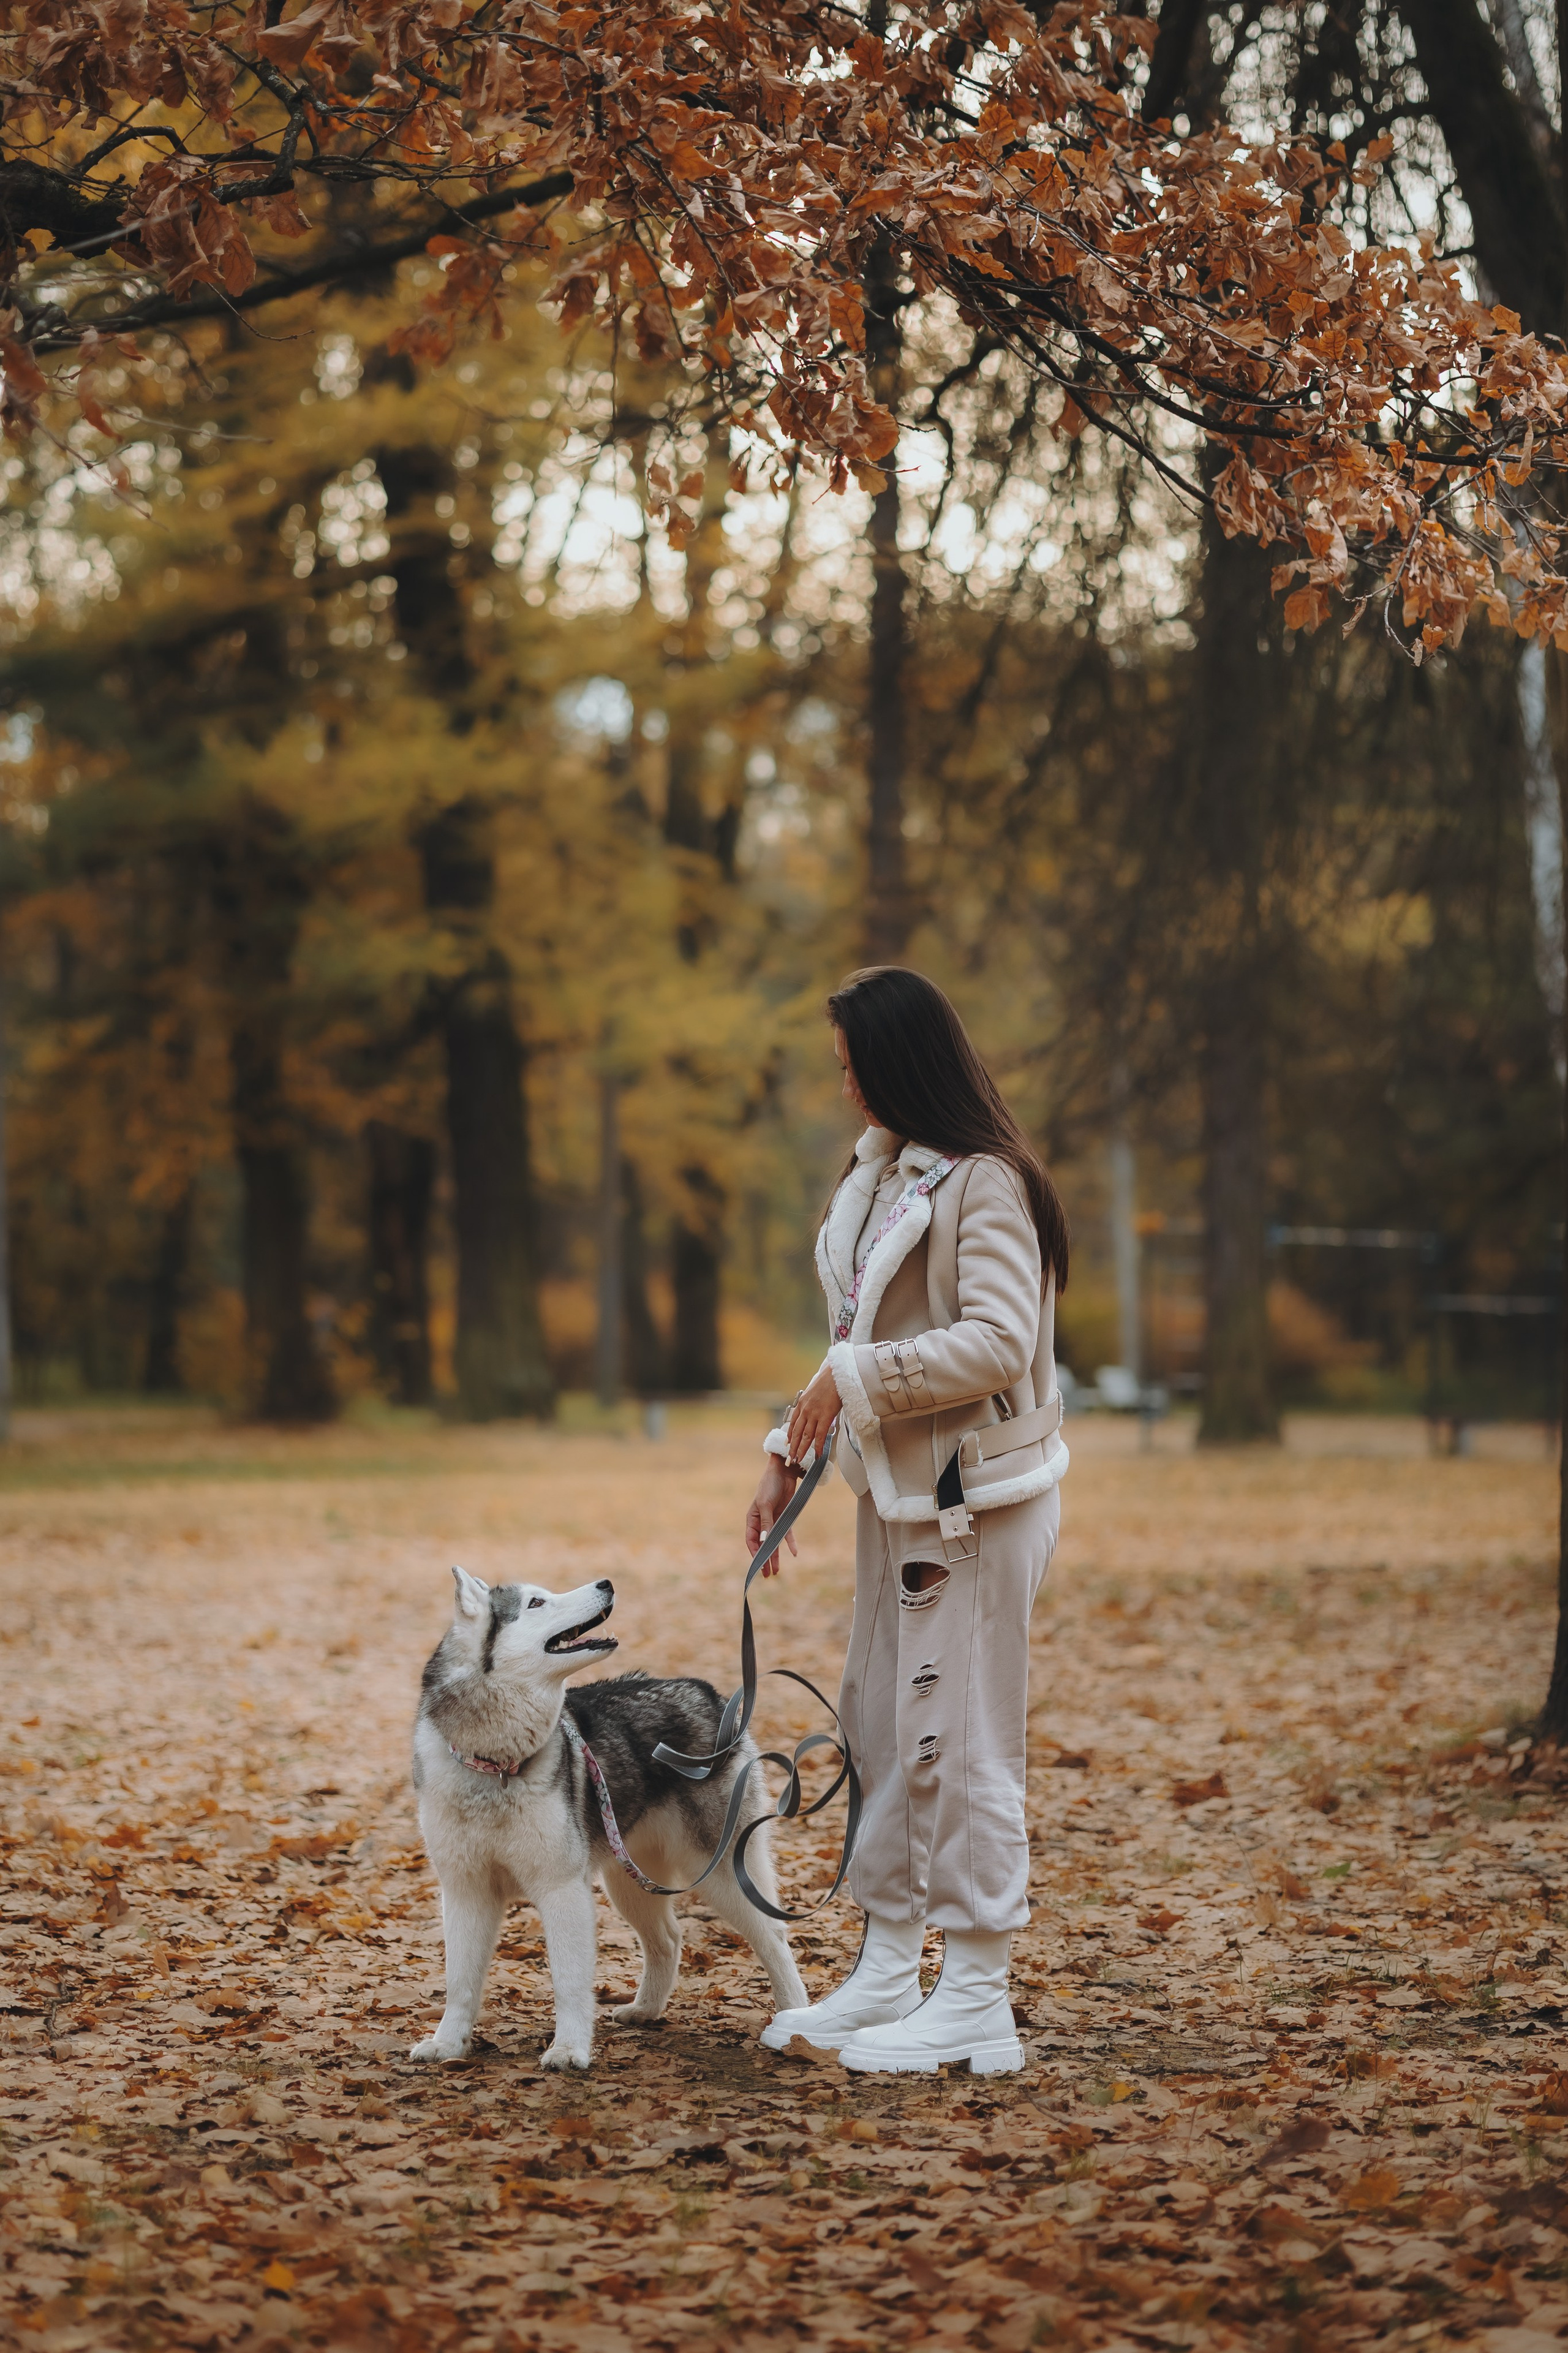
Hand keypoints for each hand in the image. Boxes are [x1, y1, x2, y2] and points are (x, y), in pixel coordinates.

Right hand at [747, 1458, 799, 1578]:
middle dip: (765, 1559)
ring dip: (776, 1555)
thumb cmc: (769, 1485)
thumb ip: (766, 1523)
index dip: (755, 1553)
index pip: (751, 1540)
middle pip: (763, 1544)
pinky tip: (794, 1552)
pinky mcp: (785, 1517)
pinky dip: (790, 1543)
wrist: (783, 1471)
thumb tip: (764, 1541)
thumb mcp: (766, 1504)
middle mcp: (761, 1522)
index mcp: (752, 1519)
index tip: (759, 1564)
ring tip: (777, 1571)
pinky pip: (787, 1533)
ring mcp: (773, 1521)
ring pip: (774, 1542)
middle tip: (767, 1575)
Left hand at [785, 1363, 840, 1469]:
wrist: (837, 1373)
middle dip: (793, 1447)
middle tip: (790, 1459)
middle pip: (797, 1433)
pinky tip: (816, 1454)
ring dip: (802, 1450)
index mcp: (802, 1403)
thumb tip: (815, 1408)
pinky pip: (819, 1435)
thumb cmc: (829, 1380)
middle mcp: (805, 1410)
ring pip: (806, 1436)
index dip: (790, 1436)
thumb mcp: (815, 1391)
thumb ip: (812, 1402)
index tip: (788, 1445)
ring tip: (799, 1460)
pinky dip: (817, 1446)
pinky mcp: (825, 1416)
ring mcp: (814, 1413)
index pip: (793, 1424)